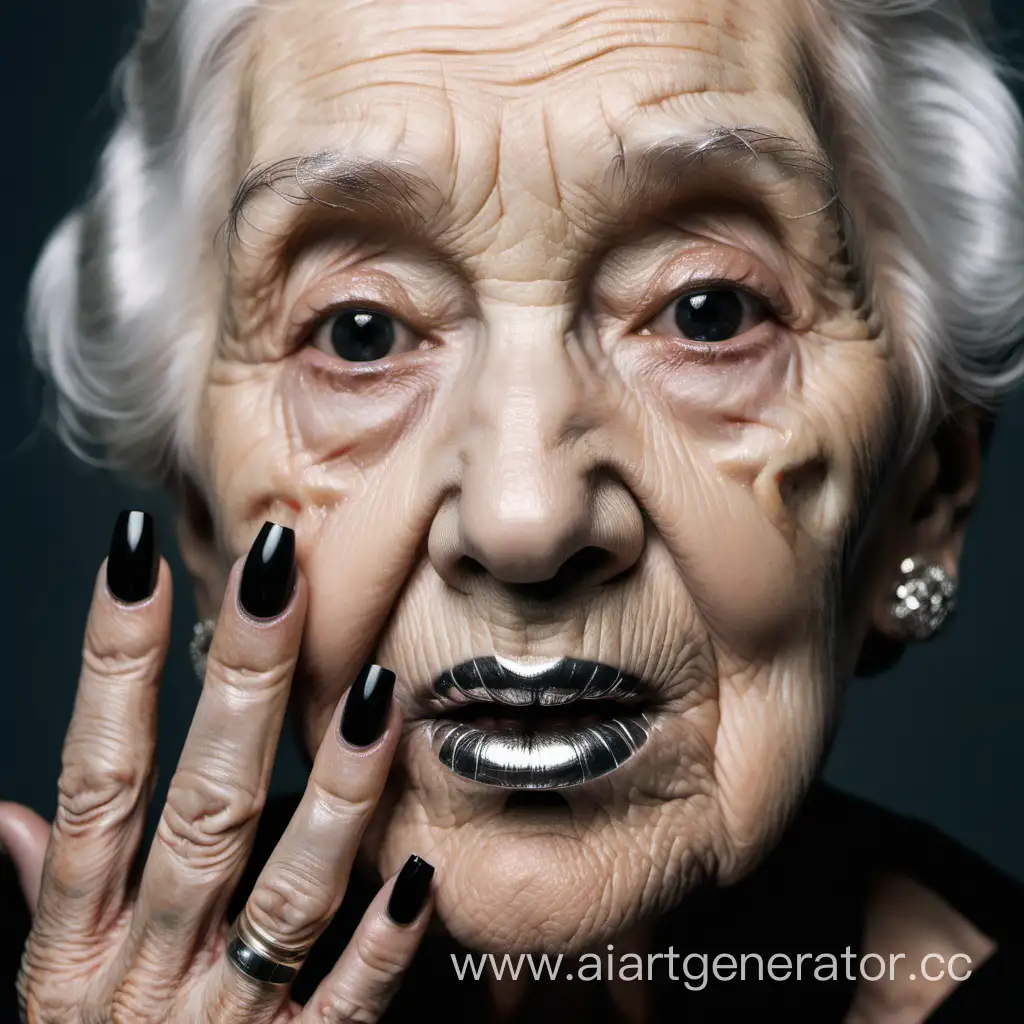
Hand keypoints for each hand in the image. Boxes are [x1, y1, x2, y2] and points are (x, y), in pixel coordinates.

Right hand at [0, 511, 432, 1022]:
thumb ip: (40, 900)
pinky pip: (339, 1011)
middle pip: (196, 806)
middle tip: (278, 571)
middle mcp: (142, 974)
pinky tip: (424, 874)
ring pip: (282, 895)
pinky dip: (379, 949)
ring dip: (336, 794)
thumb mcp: (39, 997)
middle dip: (238, 684)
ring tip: (384, 695)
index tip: (133, 557)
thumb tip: (2, 815)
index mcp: (74, 945)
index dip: (109, 663)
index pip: (93, 773)